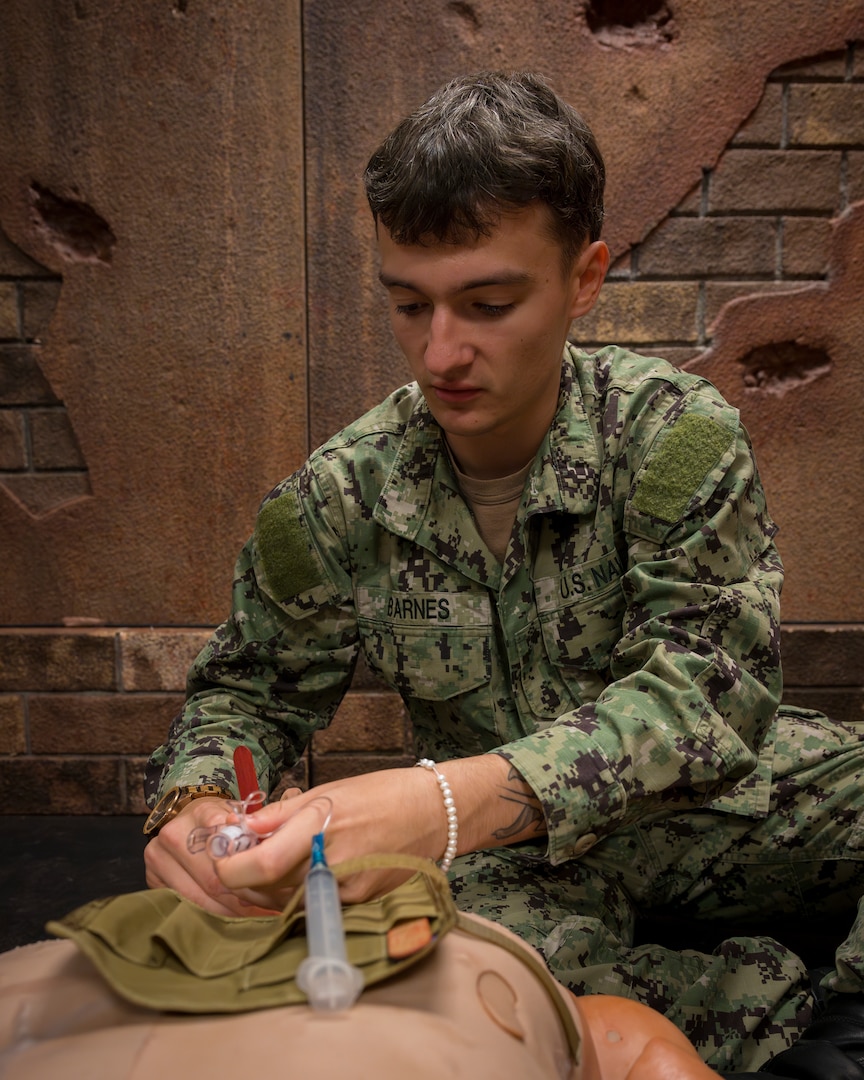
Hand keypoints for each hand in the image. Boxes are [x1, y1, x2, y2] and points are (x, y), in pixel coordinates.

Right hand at [143, 796, 280, 915]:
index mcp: (201, 812)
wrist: (191, 819)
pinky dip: (215, 914)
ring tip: (259, 915)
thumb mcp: (244, 815)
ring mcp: (158, 859)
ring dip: (233, 911)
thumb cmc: (224, 819)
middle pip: (214, 880)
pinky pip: (188, 905)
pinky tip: (236, 917)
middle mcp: (174, 834)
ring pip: (200, 898)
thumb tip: (274, 846)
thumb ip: (258, 826)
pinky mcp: (153, 881)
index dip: (251, 870)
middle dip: (247, 897)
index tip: (272, 886)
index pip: (227, 847)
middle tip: (273, 908)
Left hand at [212, 768, 446, 908]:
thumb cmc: (382, 794)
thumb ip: (281, 814)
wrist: (434, 813)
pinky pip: (313, 903)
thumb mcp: (328, 791)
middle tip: (245, 852)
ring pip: (286, 899)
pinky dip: (299, 890)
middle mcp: (332, 864)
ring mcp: (346, 889)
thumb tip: (240, 827)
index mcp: (320, 827)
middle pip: (266, 887)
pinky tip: (307, 867)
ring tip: (280, 855)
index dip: (229, 867)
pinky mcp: (358, 904)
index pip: (259, 865)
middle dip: (246, 874)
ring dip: (271, 883)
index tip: (221, 857)